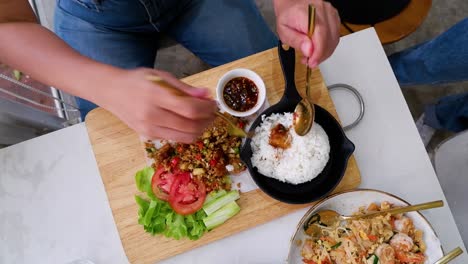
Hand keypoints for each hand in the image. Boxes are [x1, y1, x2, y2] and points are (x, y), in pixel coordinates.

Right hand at [96, 68, 216, 142]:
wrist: (112, 91)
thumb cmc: (138, 81)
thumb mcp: (162, 76)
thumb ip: (185, 88)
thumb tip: (206, 95)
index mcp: (156, 96)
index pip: (189, 109)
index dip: (207, 109)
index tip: (214, 104)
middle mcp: (152, 115)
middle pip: (190, 126)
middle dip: (207, 120)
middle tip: (212, 112)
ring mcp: (150, 129)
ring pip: (185, 137)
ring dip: (200, 129)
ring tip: (203, 118)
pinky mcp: (149, 136)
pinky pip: (176, 138)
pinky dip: (187, 132)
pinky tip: (188, 122)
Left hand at [274, 0, 339, 66]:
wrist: (291, 4)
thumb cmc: (287, 16)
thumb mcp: (284, 31)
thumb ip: (295, 41)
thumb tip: (309, 50)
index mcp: (307, 12)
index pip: (320, 33)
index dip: (318, 52)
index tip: (312, 62)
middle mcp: (321, 10)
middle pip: (329, 37)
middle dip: (321, 55)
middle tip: (311, 61)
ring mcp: (329, 12)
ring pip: (334, 38)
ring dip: (325, 52)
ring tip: (313, 56)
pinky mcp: (334, 16)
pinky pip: (335, 35)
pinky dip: (328, 46)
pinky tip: (319, 49)